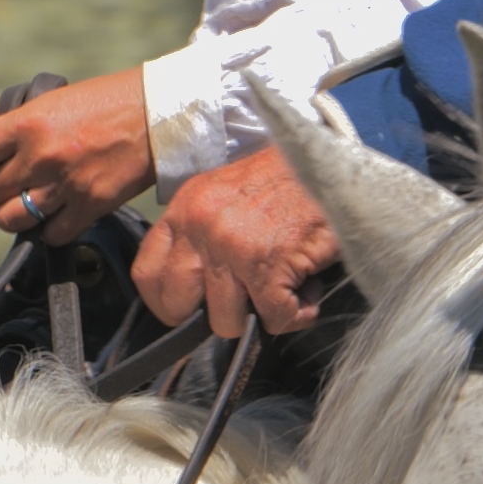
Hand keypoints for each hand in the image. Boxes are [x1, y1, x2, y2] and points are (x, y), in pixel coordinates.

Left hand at [0, 69, 155, 245]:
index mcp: (28, 123)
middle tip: (19, 179)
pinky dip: (51, 229)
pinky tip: (60, 212)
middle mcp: (41, 155)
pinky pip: (50, 235)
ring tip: (32, 201)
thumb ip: (5, 112)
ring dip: (18, 213)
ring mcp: (65, 184)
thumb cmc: (104, 102)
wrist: (159, 116)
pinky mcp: (89, 206)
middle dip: (1, 188)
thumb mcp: (51, 99)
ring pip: (11, 219)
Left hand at [133, 147, 336, 338]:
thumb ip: (201, 233)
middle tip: (244, 301)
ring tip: (284, 287)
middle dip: (214, 313)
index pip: (147, 274)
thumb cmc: (286, 179)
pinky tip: (307, 291)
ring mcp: (233, 248)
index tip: (189, 308)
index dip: (167, 302)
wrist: (335, 162)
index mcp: (186, 208)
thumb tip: (197, 288)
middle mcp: (202, 227)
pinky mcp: (269, 267)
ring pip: (226, 321)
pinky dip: (297, 314)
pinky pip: (274, 319)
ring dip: (260, 314)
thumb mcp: (224, 193)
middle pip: (179, 305)